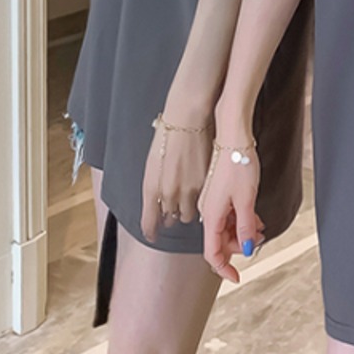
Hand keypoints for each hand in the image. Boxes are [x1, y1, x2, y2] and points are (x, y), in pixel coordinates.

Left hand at [140, 110, 220, 240]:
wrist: (187, 120)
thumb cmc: (167, 137)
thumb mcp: (152, 165)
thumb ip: (154, 187)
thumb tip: (157, 201)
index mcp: (151, 189)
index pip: (149, 222)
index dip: (151, 231)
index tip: (152, 234)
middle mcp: (169, 194)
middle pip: (170, 219)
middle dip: (170, 215)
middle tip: (174, 206)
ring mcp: (188, 191)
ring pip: (187, 214)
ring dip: (186, 209)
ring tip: (188, 197)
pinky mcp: (205, 184)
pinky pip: (201, 202)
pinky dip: (199, 199)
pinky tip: (198, 189)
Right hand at [199, 143, 263, 283]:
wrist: (234, 137)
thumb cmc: (238, 164)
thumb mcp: (247, 200)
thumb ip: (246, 226)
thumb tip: (246, 247)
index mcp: (211, 215)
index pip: (212, 253)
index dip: (224, 268)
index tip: (237, 277)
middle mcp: (208, 211)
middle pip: (220, 241)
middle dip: (239, 245)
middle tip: (259, 239)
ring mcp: (213, 202)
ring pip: (225, 228)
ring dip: (242, 231)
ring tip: (260, 226)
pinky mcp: (219, 193)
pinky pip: (228, 215)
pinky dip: (241, 219)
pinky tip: (254, 216)